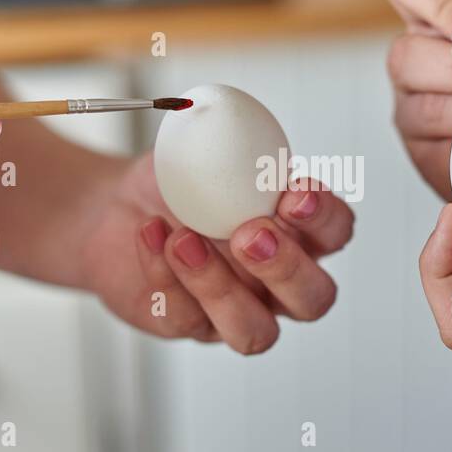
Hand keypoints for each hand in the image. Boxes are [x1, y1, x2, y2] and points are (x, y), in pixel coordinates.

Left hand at [78, 152, 353, 354]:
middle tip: (250, 234)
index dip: (324, 218)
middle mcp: (276, 282)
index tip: (296, 191)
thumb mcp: (204, 148)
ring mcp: (234, 310)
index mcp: (298, 233)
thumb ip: (232, 142)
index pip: (336, 232)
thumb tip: (233, 119)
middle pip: (313, 299)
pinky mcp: (187, 325)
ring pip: (254, 332)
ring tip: (184, 240)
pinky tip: (151, 234)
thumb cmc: (175, 183)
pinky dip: (165, 275)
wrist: (116, 208)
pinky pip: (185, 319)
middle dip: (286, 268)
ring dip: (220, 287)